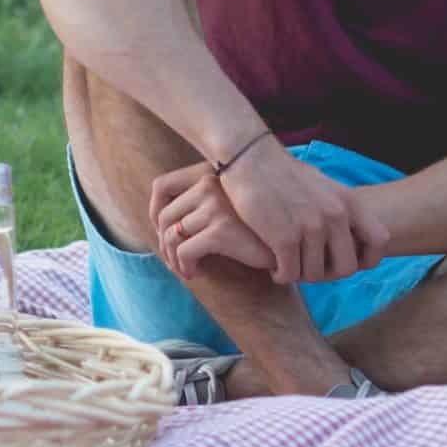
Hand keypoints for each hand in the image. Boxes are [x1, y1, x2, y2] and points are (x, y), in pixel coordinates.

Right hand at [150, 138, 389, 283]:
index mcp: (349, 202)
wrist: (249, 159)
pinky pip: (290, 274)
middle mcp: (335, 215)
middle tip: (308, 268)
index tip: (343, 261)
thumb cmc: (281, 172)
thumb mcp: (322, 186)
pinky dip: (281, 275)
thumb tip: (345, 233)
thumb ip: (337, 208)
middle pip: (346, 268)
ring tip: (287, 266)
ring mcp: (311, 227)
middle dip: (326, 274)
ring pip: (314, 274)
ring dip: (299, 275)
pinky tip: (273, 267)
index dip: (364, 259)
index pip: (379, 241)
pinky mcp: (284, 238)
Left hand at [150, 166, 274, 278]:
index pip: (161, 185)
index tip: (163, 233)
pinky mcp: (221, 230)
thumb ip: (200, 203)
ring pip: (172, 237)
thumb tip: (160, 226)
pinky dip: (185, 266)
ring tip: (186, 270)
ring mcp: (215, 206)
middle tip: (175, 261)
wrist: (292, 239)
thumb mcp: (227, 205)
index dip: (154, 213)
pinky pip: (185, 252)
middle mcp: (209, 184)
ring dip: (174, 260)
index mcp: (208, 174)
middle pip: (164, 217)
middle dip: (165, 244)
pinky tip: (196, 273)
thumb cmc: (257, 226)